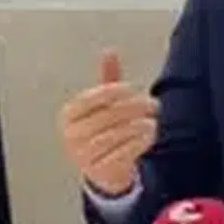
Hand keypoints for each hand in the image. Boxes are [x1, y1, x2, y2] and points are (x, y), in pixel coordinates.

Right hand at [59, 50, 159, 195]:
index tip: (133, 88)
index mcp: (69, 115)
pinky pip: (123, 152)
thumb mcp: (103, 106)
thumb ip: (107, 81)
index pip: (91, 98)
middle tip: (154, 104)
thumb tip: (110, 52)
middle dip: (134, 107)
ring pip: (116, 134)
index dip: (114, 91)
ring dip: (139, 125)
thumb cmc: (104, 131)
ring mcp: (83, 155)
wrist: (104, 171)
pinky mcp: (100, 171)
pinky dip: (140, 141)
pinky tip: (150, 134)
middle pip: (107, 115)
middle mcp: (72, 135)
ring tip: (153, 120)